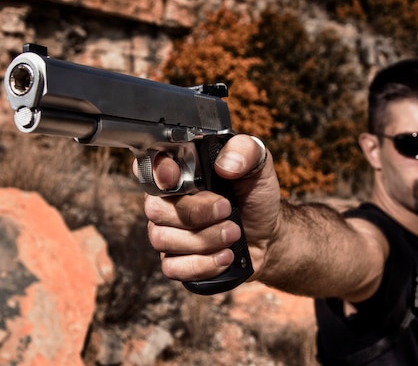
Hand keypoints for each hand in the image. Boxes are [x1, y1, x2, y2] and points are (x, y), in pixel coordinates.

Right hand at [140, 134, 280, 282]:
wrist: (268, 233)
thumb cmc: (256, 196)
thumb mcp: (259, 166)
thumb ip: (245, 151)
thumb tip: (225, 164)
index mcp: (182, 173)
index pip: (149, 167)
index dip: (157, 172)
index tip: (176, 177)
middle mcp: (168, 202)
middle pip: (156, 209)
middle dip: (196, 213)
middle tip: (227, 211)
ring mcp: (168, 233)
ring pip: (163, 239)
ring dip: (205, 239)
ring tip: (234, 234)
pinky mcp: (175, 261)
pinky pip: (172, 267)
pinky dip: (202, 263)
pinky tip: (225, 256)